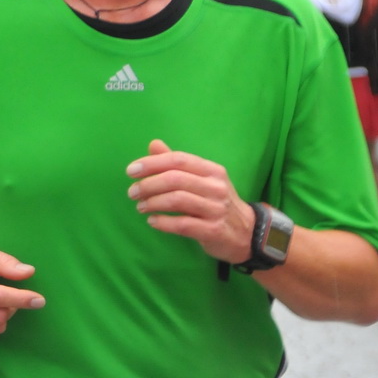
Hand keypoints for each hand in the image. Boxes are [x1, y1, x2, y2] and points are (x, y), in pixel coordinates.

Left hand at [127, 139, 254, 262]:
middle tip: (132, 192)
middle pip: (175, 179)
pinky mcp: (213, 230)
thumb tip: (154, 144)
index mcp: (212, 171)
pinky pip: (182, 224)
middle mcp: (216, 187)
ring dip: (152, 202)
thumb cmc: (217, 203)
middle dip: (148, 184)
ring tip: (140, 206)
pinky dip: (163, 222)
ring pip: (177, 200)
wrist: (246, 233)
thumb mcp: (203, 180)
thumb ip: (178, 164)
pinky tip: (152, 221)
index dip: (152, 163)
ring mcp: (216, 209)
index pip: (179, 160)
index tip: (131, 171)